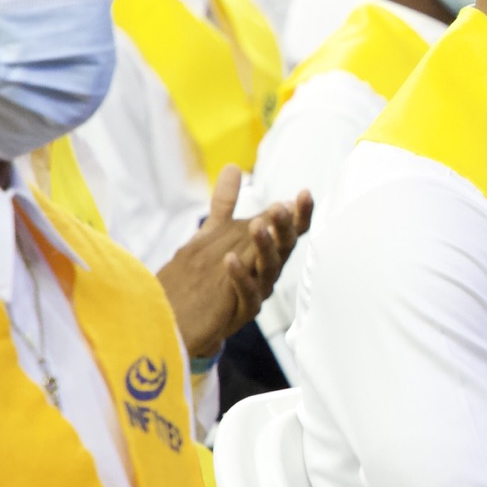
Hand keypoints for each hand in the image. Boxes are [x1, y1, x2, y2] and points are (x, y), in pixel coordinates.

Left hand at [156, 168, 312, 360]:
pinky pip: (246, 294)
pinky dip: (240, 276)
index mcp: (264, 251)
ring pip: (269, 268)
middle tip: (279, 207)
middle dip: (284, 227)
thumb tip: (234, 167)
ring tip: (258, 225)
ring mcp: (256, 292)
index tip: (303, 193)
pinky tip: (230, 260)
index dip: (299, 213)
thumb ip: (225, 204)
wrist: (183, 318)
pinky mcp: (240, 312)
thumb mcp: (214, 235)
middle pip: (284, 247)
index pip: (288, 229)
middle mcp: (266, 271)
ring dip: (264, 246)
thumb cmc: (205, 275)